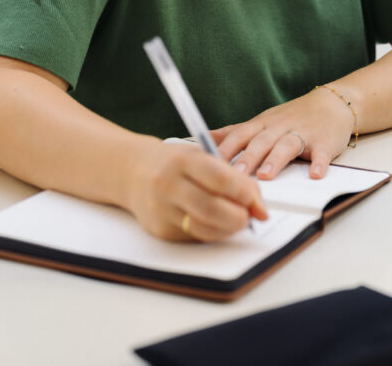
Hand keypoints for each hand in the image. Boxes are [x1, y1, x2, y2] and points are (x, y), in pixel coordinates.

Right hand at [124, 139, 267, 242]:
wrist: (133, 171)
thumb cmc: (174, 161)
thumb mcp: (199, 155)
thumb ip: (229, 175)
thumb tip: (258, 205)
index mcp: (182, 160)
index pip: (221, 179)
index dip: (245, 193)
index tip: (257, 201)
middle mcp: (168, 184)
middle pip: (212, 208)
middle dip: (239, 217)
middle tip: (251, 216)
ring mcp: (161, 209)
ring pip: (205, 229)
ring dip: (228, 229)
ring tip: (236, 220)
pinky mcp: (160, 229)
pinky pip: (195, 236)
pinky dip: (212, 232)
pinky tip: (217, 224)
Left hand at [211, 87, 354, 180]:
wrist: (332, 103)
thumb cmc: (292, 117)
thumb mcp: (261, 121)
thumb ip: (234, 132)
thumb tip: (204, 138)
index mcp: (262, 125)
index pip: (240, 136)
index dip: (225, 149)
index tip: (208, 164)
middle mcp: (279, 127)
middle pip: (261, 142)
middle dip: (246, 158)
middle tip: (234, 175)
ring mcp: (302, 133)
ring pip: (286, 145)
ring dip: (276, 160)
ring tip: (265, 175)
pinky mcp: (324, 142)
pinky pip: (321, 153)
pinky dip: (318, 163)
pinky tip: (315, 175)